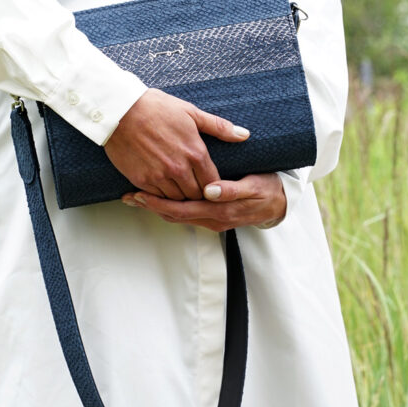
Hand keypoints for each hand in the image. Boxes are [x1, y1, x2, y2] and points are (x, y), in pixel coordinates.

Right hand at [103, 88, 250, 199]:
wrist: (121, 110)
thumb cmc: (156, 107)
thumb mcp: (191, 112)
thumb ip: (219, 127)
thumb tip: (244, 134)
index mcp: (195, 152)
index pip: (214, 183)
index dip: (215, 188)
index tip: (213, 187)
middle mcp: (179, 168)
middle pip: (197, 195)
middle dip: (199, 195)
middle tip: (197, 192)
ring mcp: (160, 176)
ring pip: (178, 200)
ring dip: (181, 197)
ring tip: (180, 191)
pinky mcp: (142, 180)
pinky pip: (158, 198)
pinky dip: (162, 196)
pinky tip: (163, 189)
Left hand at [121, 172, 286, 231]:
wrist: (280, 203)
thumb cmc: (267, 189)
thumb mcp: (254, 186)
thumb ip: (232, 189)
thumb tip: (210, 191)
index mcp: (219, 210)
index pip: (180, 209)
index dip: (156, 203)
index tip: (136, 194)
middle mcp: (212, 219)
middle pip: (173, 215)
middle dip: (149, 206)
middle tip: (127, 196)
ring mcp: (211, 220)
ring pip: (177, 216)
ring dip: (156, 207)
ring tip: (135, 197)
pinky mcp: (212, 216)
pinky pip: (185, 213)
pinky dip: (168, 206)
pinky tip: (157, 197)